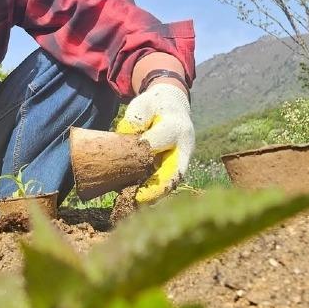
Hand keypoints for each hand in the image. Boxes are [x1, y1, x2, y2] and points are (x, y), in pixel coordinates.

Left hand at [117, 83, 194, 202]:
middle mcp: (184, 147)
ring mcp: (182, 159)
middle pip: (173, 172)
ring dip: (155, 194)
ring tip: (135, 202)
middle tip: (137, 199)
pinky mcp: (176, 168)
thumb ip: (134, 119)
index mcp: (176, 127)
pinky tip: (136, 199)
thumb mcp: (143, 105)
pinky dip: (153, 192)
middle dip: (156, 188)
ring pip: (171, 182)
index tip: (125, 160)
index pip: (158, 141)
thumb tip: (125, 137)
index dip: (142, 150)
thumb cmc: (154, 106)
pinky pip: (166, 183)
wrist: (172, 107)